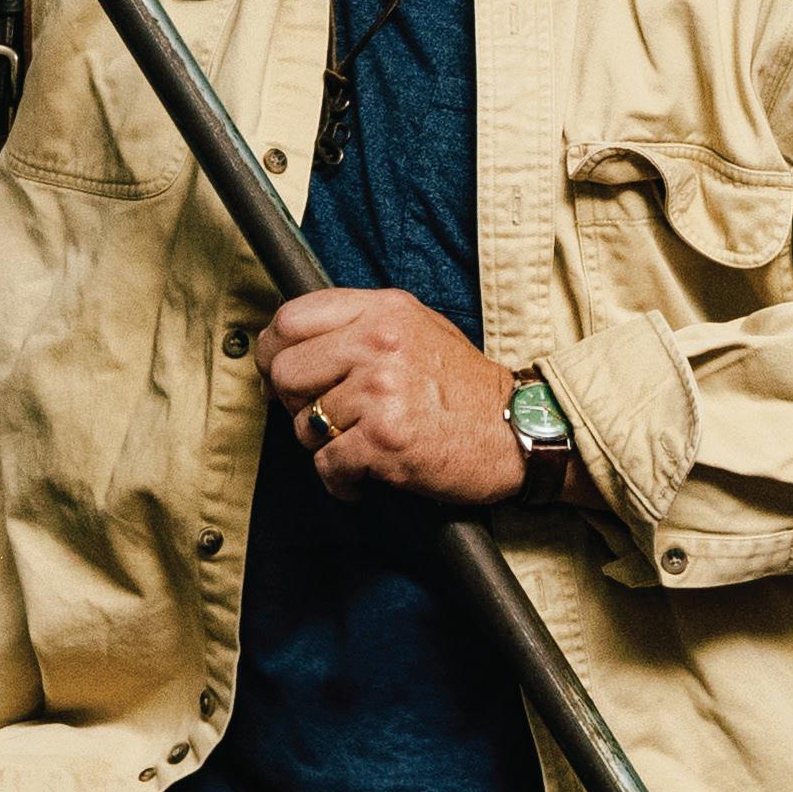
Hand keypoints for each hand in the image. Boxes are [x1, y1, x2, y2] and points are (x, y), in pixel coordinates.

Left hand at [252, 288, 523, 506]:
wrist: (518, 430)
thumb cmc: (463, 388)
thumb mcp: (415, 329)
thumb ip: (357, 327)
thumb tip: (287, 350)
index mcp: (383, 310)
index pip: (290, 318)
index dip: (274, 352)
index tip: (281, 376)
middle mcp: (379, 343)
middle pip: (286, 372)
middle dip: (294, 404)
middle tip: (322, 419)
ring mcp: (382, 391)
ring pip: (305, 425)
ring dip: (325, 447)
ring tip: (358, 447)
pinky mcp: (386, 440)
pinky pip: (328, 465)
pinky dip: (341, 480)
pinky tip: (364, 476)